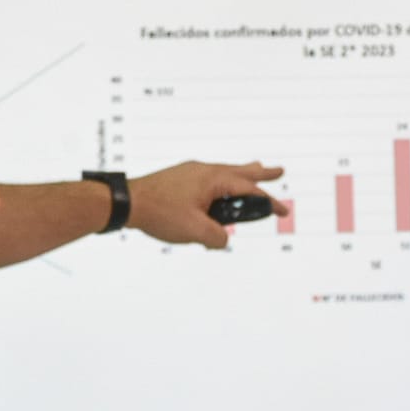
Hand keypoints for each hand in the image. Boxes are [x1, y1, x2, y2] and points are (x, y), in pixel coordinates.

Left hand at [127, 160, 286, 248]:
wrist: (126, 202)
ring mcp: (190, 173)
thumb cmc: (158, 212)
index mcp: (212, 179)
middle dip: (260, 174)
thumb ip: (217, 237)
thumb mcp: (194, 230)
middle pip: (239, 172)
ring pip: (223, 173)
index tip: (282, 210)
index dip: (267, 201)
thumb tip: (222, 239)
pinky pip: (207, 178)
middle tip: (278, 171)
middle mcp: (203, 171)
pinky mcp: (178, 179)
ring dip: (241, 174)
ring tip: (253, 171)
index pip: (248, 190)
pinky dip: (221, 181)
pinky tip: (216, 190)